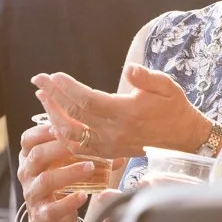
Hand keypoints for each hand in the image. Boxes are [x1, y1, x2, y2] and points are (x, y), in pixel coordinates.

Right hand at [16, 122, 94, 221]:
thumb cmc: (62, 185)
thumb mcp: (69, 166)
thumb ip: (87, 153)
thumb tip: (118, 150)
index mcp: (30, 158)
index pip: (28, 139)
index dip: (44, 131)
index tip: (64, 126)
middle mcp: (28, 175)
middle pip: (37, 156)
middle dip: (61, 148)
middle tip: (84, 145)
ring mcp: (33, 195)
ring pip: (45, 180)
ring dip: (69, 172)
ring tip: (90, 167)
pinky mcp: (42, 215)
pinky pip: (52, 208)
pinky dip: (68, 202)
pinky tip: (82, 196)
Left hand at [32, 64, 211, 160]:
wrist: (184, 139)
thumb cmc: (175, 108)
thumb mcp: (167, 86)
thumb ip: (146, 78)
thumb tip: (129, 69)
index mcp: (127, 113)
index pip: (87, 101)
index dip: (67, 88)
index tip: (54, 75)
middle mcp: (115, 132)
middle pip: (73, 116)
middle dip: (52, 97)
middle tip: (38, 80)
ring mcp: (109, 145)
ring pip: (71, 135)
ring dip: (53, 116)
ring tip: (43, 97)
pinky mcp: (108, 153)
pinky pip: (77, 147)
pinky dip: (62, 134)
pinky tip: (54, 120)